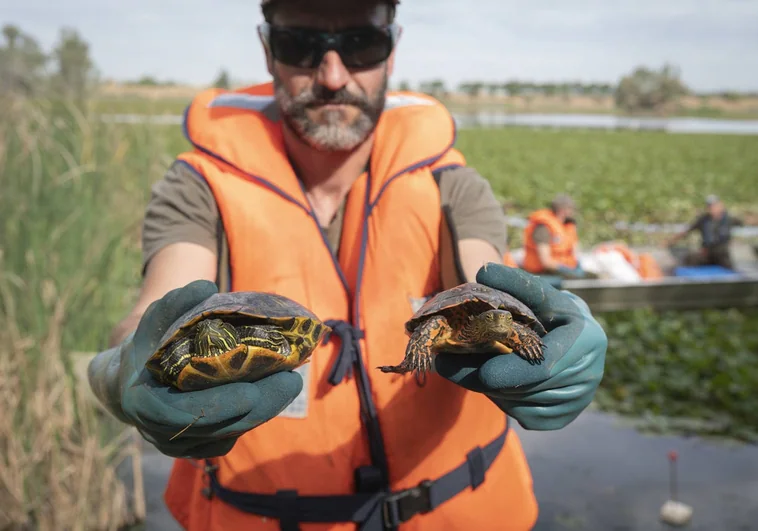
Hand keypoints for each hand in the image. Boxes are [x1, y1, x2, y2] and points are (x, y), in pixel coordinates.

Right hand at [88, 280, 302, 457]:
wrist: (135, 377)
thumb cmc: (149, 343)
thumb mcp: (157, 318)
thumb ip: (177, 303)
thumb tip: (205, 287)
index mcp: (143, 403)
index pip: (182, 414)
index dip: (219, 405)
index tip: (251, 393)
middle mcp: (160, 432)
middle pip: (216, 427)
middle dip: (258, 407)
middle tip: (290, 381)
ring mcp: (179, 443)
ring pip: (228, 434)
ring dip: (262, 411)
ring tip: (289, 382)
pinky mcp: (198, 446)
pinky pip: (230, 436)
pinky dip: (254, 417)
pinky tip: (276, 394)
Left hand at [434, 264, 606, 429]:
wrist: (574, 335)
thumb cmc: (551, 310)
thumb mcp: (538, 292)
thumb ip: (513, 282)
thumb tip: (483, 272)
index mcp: (587, 339)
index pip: (545, 365)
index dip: (512, 372)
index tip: (483, 373)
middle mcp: (589, 374)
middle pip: (527, 388)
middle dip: (483, 378)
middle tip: (446, 365)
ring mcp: (579, 400)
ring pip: (522, 404)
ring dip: (490, 389)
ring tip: (463, 369)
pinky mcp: (565, 416)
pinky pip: (526, 417)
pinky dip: (504, 402)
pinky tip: (492, 382)